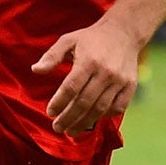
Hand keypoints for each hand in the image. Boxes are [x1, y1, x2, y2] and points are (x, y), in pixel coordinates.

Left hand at [33, 16, 142, 135]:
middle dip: (69, 118)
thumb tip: (35, 70)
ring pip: (100, 108)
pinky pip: (118, 107)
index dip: (59, 102)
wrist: (124, 33)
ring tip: (71, 131)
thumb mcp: (68, 41)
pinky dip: (105, 116)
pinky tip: (92, 120)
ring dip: (84, 123)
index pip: (71, 87)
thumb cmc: (91, 38)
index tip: (50, 112)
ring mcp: (120, 81)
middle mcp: (106, 72)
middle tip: (57, 128)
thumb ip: (51, 56)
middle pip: (85, 102)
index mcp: (89, 61)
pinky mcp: (130, 86)